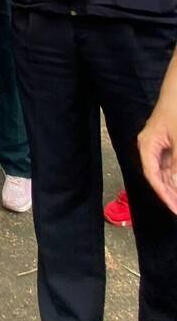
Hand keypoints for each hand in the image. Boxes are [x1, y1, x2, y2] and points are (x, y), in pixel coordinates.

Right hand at [138, 96, 176, 214]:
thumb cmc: (176, 112)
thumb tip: (175, 185)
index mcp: (147, 145)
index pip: (152, 176)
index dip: (164, 194)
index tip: (175, 209)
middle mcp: (150, 147)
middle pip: (158, 176)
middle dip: (170, 193)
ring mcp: (159, 145)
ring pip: (165, 171)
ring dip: (174, 185)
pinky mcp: (168, 142)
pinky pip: (171, 163)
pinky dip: (176, 174)